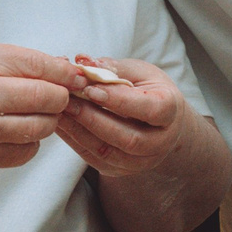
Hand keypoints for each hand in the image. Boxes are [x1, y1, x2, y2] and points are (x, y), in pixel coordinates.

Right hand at [0, 43, 80, 174]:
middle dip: (59, 99)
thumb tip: (59, 68)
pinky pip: (23, 153)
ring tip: (29, 116)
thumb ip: (8, 61)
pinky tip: (11, 135)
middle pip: (49, 97)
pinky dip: (26, 145)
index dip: (66, 73)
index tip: (79, 78)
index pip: (40, 64)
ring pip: (41, 127)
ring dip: (44, 123)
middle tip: (53, 99)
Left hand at [52, 57, 192, 176]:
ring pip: (108, 152)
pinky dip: (74, 141)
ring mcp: (140, 161)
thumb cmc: (148, 90)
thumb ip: (113, 68)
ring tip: (60, 111)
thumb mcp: (139, 72)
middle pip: (128, 138)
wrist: (157, 122)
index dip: (120, 101)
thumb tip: (83, 62)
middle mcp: (160, 142)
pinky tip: (61, 123)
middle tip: (67, 100)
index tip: (91, 89)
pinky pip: (93, 158)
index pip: (150, 110)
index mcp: (171, 111)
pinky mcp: (119, 170)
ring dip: (79, 131)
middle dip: (93, 119)